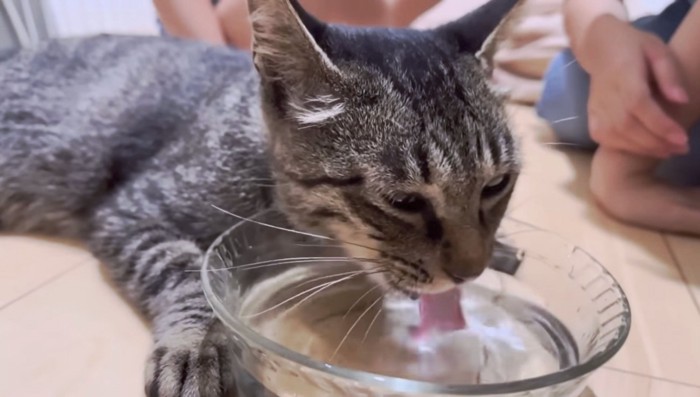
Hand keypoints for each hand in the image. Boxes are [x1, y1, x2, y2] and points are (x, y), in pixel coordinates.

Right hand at [582, 16, 688, 157]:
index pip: (639, 105)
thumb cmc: (633, 47)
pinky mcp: (591, 119)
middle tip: (681, 149)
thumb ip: (669, 75)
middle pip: (629, 126)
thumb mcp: (657, 50)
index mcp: (624, 76)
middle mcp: (606, 96)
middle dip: (657, 142)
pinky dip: (626, 148)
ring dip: (644, 148)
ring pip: (618, 137)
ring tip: (668, 151)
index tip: (683, 138)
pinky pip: (607, 140)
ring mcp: (595, 110)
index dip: (660, 124)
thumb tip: (682, 101)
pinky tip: (645, 148)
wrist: (599, 48)